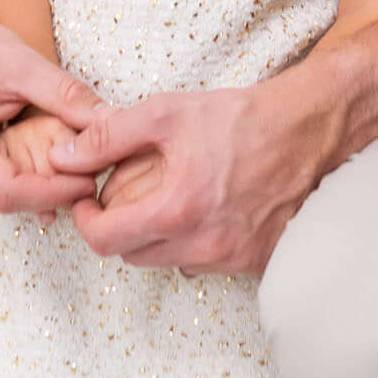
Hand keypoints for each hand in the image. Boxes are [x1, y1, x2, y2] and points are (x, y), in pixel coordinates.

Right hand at [0, 0, 103, 214]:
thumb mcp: (22, 64)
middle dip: (55, 184)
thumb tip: (111, 121)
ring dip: (44, 176)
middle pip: (12, 196)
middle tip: (91, 161)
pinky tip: (47, 147)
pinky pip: (2, 180)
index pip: (9, 192)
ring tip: (67, 145)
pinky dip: (30, 168)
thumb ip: (66, 95)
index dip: (55, 192)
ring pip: (9, 192)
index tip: (91, 180)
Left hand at [67, 62, 351, 277]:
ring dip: (155, 236)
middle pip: (132, 256)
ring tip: (166, 196)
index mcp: (177, 210)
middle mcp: (204, 245)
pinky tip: (202, 208)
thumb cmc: (243, 118)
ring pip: (167, 261)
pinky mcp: (255, 263)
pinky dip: (191, 242)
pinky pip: (203, 264)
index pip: (105, 241)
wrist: (313, 130)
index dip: (85, 221)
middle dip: (119, 227)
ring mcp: (232, 260)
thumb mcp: (166, 113)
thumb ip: (108, 137)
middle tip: (125, 194)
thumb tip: (64, 156)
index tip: (88, 201)